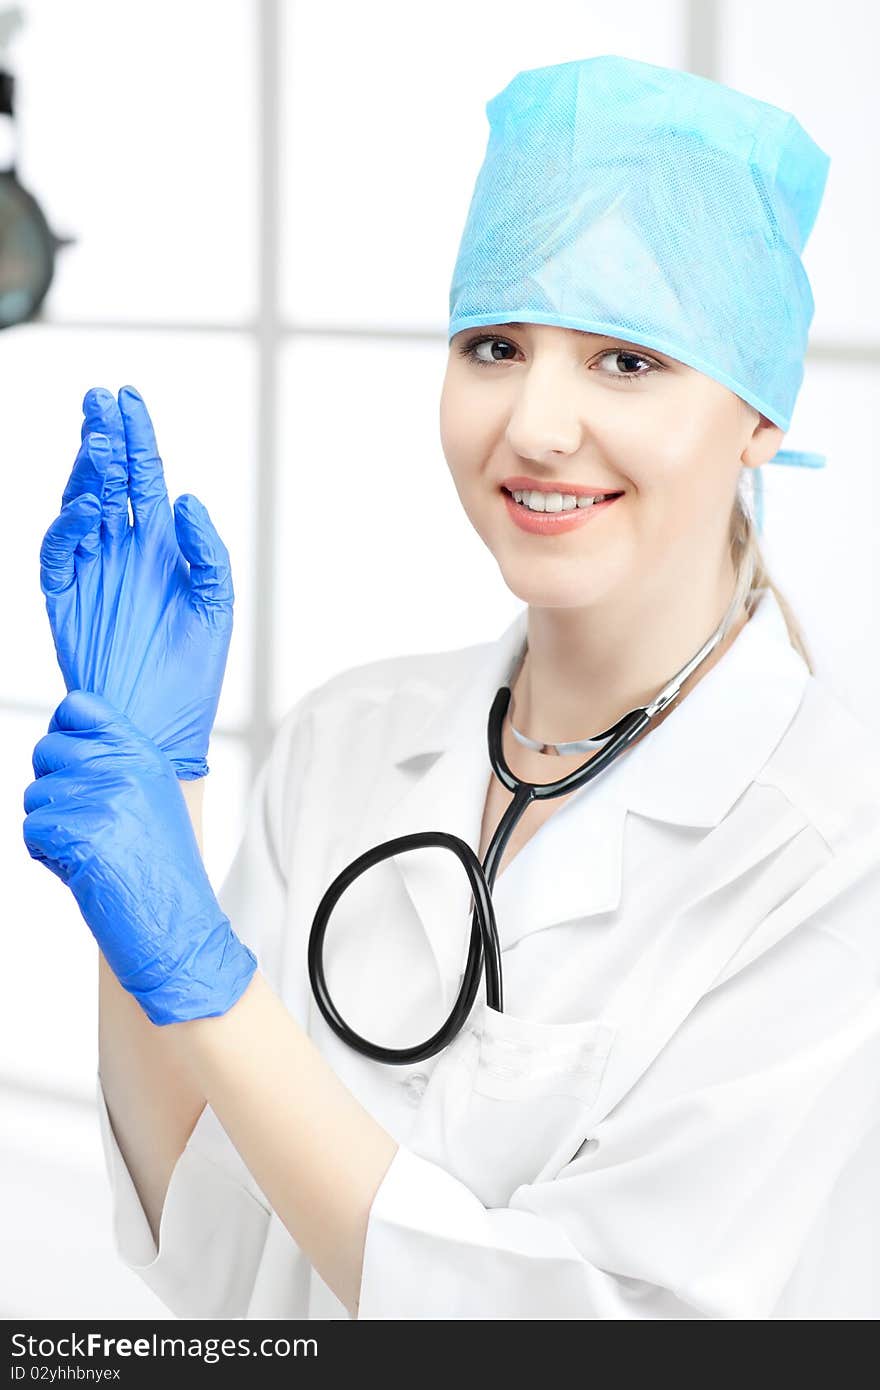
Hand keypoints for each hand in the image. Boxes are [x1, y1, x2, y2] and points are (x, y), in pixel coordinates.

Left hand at [22, 689, 256, 1024]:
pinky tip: (80, 870)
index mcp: (143, 754)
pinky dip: (46, 855)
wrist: (178, 926)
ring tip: (89, 851)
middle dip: (51, 787)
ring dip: (50, 827)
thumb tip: (58, 743)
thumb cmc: (161, 871)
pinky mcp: (78, 832)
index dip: (61, 730)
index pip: (80, 708)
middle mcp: (123, 767)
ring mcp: (101, 797)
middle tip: (81, 823)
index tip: (67, 760)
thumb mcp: (152, 801)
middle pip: (47, 750)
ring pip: (34, 795)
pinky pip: (32, 830)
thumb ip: (114, 765)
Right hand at [39, 385, 233, 779]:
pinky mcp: (63, 598)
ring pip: (81, 505)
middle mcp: (122, 549)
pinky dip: (69, 525)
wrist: (159, 726)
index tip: (129, 397)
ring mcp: (91, 570)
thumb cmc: (193, 671)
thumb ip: (206, 551)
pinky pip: (58, 552)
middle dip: (105, 438)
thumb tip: (185, 499)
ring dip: (87, 471)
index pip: (145, 477)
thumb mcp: (217, 606)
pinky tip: (89, 504)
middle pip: (109, 479)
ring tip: (98, 439)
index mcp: (160, 545)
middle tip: (102, 400)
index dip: (137, 436)